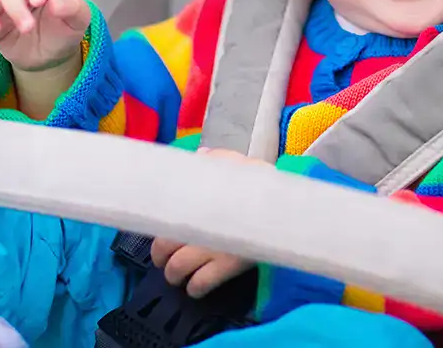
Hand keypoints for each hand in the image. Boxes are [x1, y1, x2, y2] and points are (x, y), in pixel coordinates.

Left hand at [151, 148, 269, 296]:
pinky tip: (195, 287)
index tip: (160, 229)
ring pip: (177, 267)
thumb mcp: (239, 163)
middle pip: (164, 245)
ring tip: (176, 275)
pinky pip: (201, 283)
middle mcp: (198, 223)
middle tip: (163, 258)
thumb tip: (201, 155)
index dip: (159, 226)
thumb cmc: (259, 182)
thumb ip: (217, 158)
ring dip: (173, 274)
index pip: (165, 215)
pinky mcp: (227, 266)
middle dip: (160, 255)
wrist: (284, 207)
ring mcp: (212, 246)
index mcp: (197, 198)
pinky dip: (195, 288)